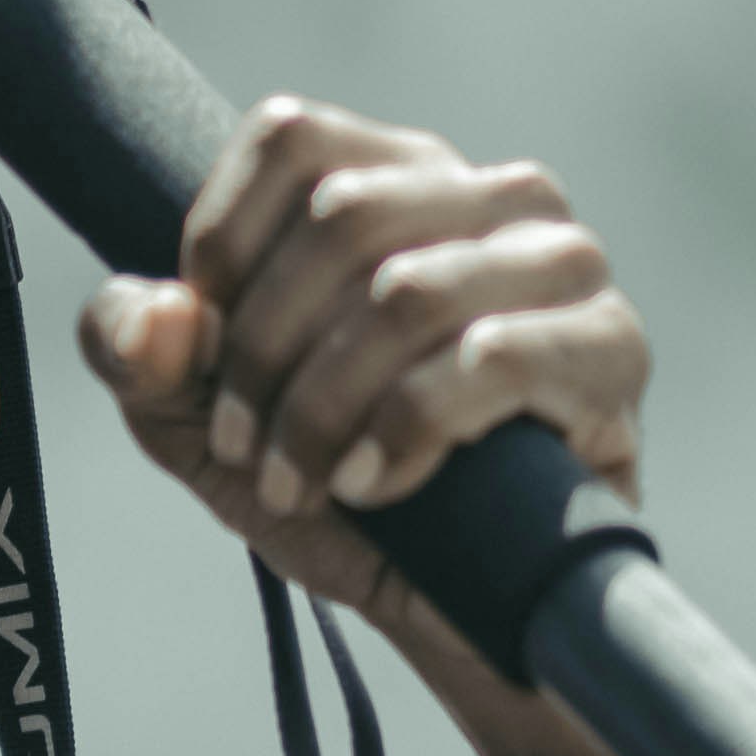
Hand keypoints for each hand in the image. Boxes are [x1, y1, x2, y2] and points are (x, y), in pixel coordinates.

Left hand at [77, 97, 647, 649]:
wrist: (469, 617)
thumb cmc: (340, 496)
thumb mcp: (205, 428)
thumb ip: (143, 355)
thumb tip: (157, 316)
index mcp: (399, 176)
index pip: (289, 138)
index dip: (220, 248)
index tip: (207, 358)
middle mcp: (494, 193)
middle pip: (338, 217)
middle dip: (264, 355)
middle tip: (246, 453)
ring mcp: (565, 263)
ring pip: (405, 292)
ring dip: (322, 409)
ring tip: (305, 484)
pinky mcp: (612, 347)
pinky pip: (486, 359)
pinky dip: (403, 435)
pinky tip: (379, 488)